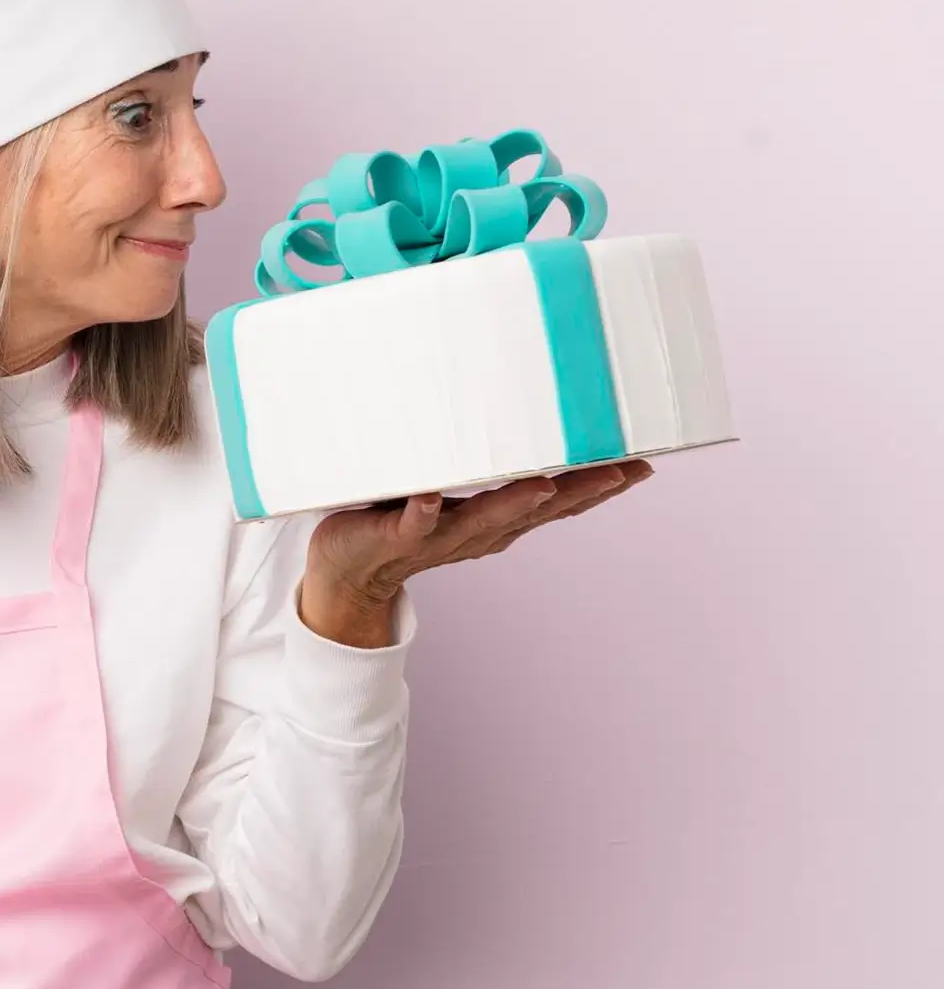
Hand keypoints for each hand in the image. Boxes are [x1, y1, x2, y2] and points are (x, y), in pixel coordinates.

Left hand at [299, 461, 653, 646]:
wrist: (345, 573)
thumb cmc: (401, 520)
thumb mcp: (452, 492)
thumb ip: (480, 462)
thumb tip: (513, 415)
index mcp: (495, 521)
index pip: (556, 502)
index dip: (599, 486)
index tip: (643, 463)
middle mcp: (476, 532)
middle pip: (536, 511)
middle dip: (580, 490)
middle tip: (625, 470)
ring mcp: (436, 536)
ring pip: (481, 519)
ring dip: (512, 502)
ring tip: (543, 483)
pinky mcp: (393, 535)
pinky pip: (410, 522)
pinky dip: (422, 510)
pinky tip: (431, 497)